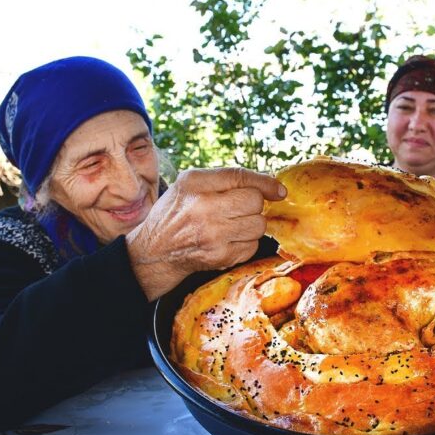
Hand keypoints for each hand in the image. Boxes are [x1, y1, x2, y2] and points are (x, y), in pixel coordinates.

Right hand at [126, 167, 286, 300]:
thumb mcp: (188, 184)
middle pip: (254, 201)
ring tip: (232, 224)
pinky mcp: (220, 257)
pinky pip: (253, 246)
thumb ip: (223, 179)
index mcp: (194, 184)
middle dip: (253, 204)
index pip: (240, 177)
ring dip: (252, 224)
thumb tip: (270, 186)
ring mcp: (213, 235)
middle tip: (239, 208)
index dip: (265, 182)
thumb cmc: (177, 213)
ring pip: (259, 225)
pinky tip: (228, 240)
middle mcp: (203, 208)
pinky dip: (246, 242)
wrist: (155, 251)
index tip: (279, 190)